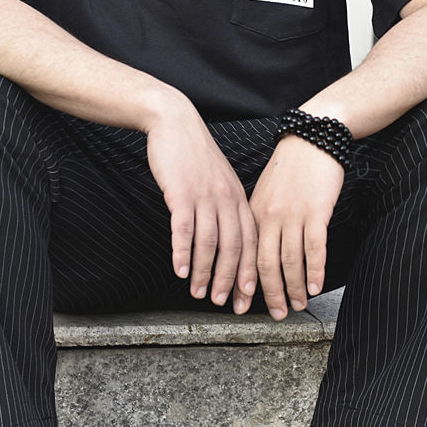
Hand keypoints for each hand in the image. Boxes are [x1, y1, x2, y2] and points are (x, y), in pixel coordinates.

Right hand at [145, 95, 257, 304]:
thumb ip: (226, 207)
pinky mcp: (181, 192)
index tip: (247, 295)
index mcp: (239, 198)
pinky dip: (183, 252)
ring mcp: (205, 195)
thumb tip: (227, 239)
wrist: (175, 123)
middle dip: (231, 278)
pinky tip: (180, 270)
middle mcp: (227, 198)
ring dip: (205, 271)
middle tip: (225, 303)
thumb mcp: (220, 180)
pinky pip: (184, 228)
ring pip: (210, 242)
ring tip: (200, 293)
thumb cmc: (195, 156)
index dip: (250, 270)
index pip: (251, 241)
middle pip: (235, 246)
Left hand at [242, 134, 344, 319]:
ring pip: (289, 260)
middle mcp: (270, 216)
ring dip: (292, 287)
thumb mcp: (266, 192)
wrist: (312, 140)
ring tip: (297, 305)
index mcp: (254, 212)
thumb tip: (259, 247)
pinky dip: (314, 270)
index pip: (246, 254)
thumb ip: (261, 218)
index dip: (244, 283)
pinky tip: (315, 286)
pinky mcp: (316, 211)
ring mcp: (293, 214)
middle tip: (275, 314)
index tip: (242, 303)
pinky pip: (314, 247)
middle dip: (268, 293)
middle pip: (265, 263)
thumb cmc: (291, 167)